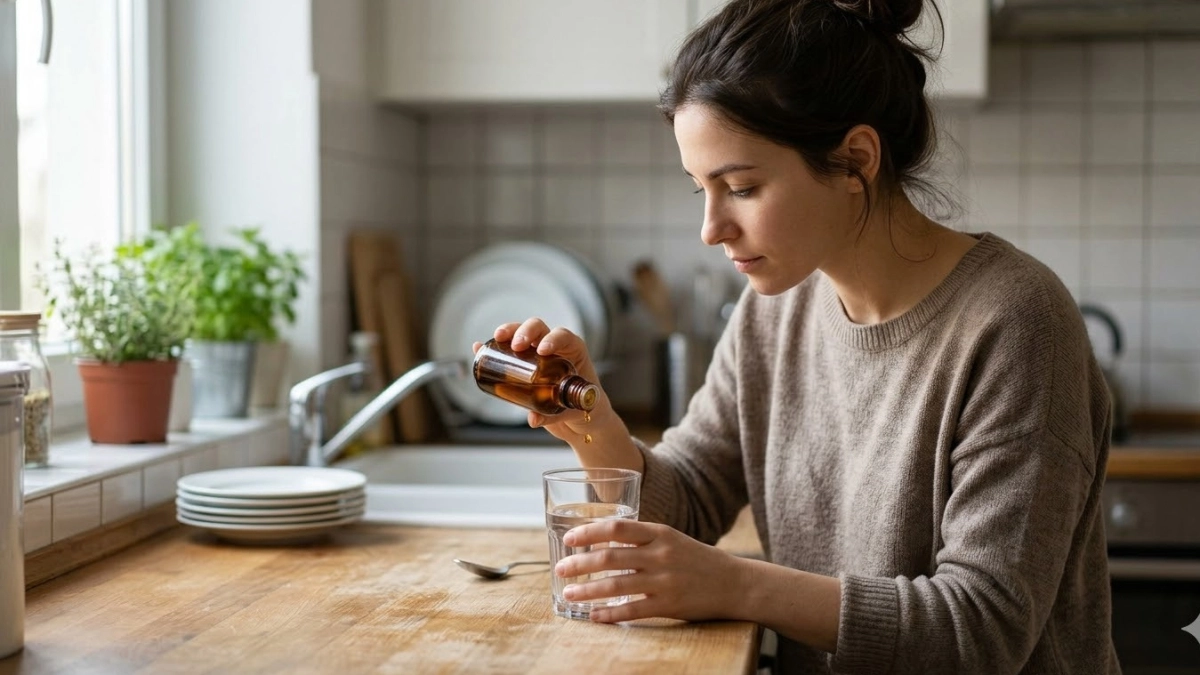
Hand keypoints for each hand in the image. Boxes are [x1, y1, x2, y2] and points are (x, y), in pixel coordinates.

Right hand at [474, 317, 606, 443]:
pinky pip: (506, 351)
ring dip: (508, 332)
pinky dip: (492, 348)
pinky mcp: (523, 365)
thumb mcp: (573, 411)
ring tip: (497, 339)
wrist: (579, 418)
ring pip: (522, 334)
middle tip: (517, 346)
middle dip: (525, 332)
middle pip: (539, 329)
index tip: (542, 350)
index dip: (553, 338)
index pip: (563, 336)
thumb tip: (532, 419)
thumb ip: (555, 414)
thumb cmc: (583, 408)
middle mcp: (555, 348)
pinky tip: (478, 346)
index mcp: (574, 352)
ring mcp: (537, 354)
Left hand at [553, 518, 748, 623]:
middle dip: (580, 564)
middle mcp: (661, 554)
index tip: (569, 539)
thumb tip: (603, 542)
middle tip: (560, 569)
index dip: (589, 533)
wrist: (735, 583)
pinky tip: (594, 616)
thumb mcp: (672, 539)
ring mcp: (665, 581)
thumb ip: (643, 540)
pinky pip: (632, 610)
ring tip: (569, 593)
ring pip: (616, 585)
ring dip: (588, 590)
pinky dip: (609, 613)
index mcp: (660, 533)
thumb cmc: (698, 560)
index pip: (617, 528)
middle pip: (610, 557)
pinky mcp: (670, 604)